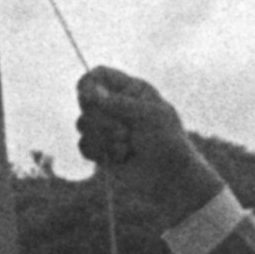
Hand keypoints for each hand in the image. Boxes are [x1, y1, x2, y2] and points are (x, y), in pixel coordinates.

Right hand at [75, 67, 228, 227]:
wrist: (171, 178)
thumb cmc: (168, 142)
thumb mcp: (149, 116)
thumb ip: (118, 103)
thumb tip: (88, 92)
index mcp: (131, 90)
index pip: (99, 75)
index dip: (88, 83)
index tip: (87, 97)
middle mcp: (116, 105)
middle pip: (86, 101)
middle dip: (102, 120)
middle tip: (125, 132)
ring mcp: (106, 127)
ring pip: (82, 124)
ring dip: (104, 138)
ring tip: (126, 147)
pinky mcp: (101, 149)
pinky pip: (83, 145)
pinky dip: (100, 153)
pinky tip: (120, 158)